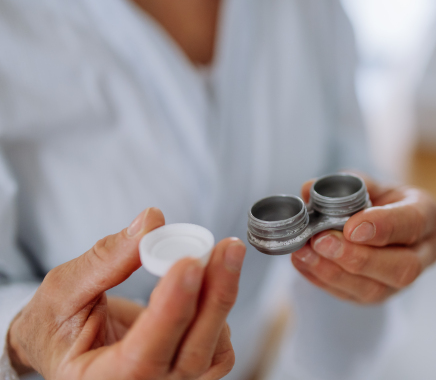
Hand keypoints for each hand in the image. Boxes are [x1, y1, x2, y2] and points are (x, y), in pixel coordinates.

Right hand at [7, 208, 245, 379]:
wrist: (63, 344)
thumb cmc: (55, 324)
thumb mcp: (63, 289)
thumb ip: (107, 259)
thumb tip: (151, 223)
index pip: (143, 356)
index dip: (171, 309)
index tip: (188, 264)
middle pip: (192, 354)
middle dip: (214, 295)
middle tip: (228, 248)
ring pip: (212, 351)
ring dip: (221, 298)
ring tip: (221, 255)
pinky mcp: (187, 373)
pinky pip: (219, 352)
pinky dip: (220, 316)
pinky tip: (208, 287)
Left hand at [291, 175, 435, 303]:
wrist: (379, 222)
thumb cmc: (377, 200)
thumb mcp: (368, 183)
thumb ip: (343, 185)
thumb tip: (308, 189)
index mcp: (427, 215)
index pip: (413, 223)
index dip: (383, 227)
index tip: (351, 227)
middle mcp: (424, 253)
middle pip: (402, 268)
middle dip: (358, 258)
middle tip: (322, 242)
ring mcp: (403, 281)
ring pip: (376, 290)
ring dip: (334, 273)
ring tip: (305, 253)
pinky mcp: (379, 296)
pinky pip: (353, 297)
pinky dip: (323, 281)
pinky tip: (304, 264)